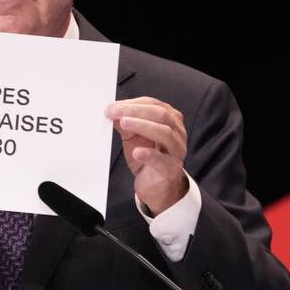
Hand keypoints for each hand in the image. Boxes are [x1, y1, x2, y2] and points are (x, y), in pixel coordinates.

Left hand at [105, 97, 188, 214]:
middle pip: (161, 115)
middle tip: (115, 112)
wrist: (156, 186)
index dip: (133, 103)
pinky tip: (137, 152)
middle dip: (136, 111)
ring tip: (124, 124)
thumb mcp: (133, 137)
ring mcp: (176, 151)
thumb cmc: (147, 158)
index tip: (113, 107)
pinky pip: (162, 160)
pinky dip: (149, 154)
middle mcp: (177, 133)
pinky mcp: (171, 169)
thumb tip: (112, 112)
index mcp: (170, 120)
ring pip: (165, 133)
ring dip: (142, 125)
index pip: (154, 105)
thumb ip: (125, 124)